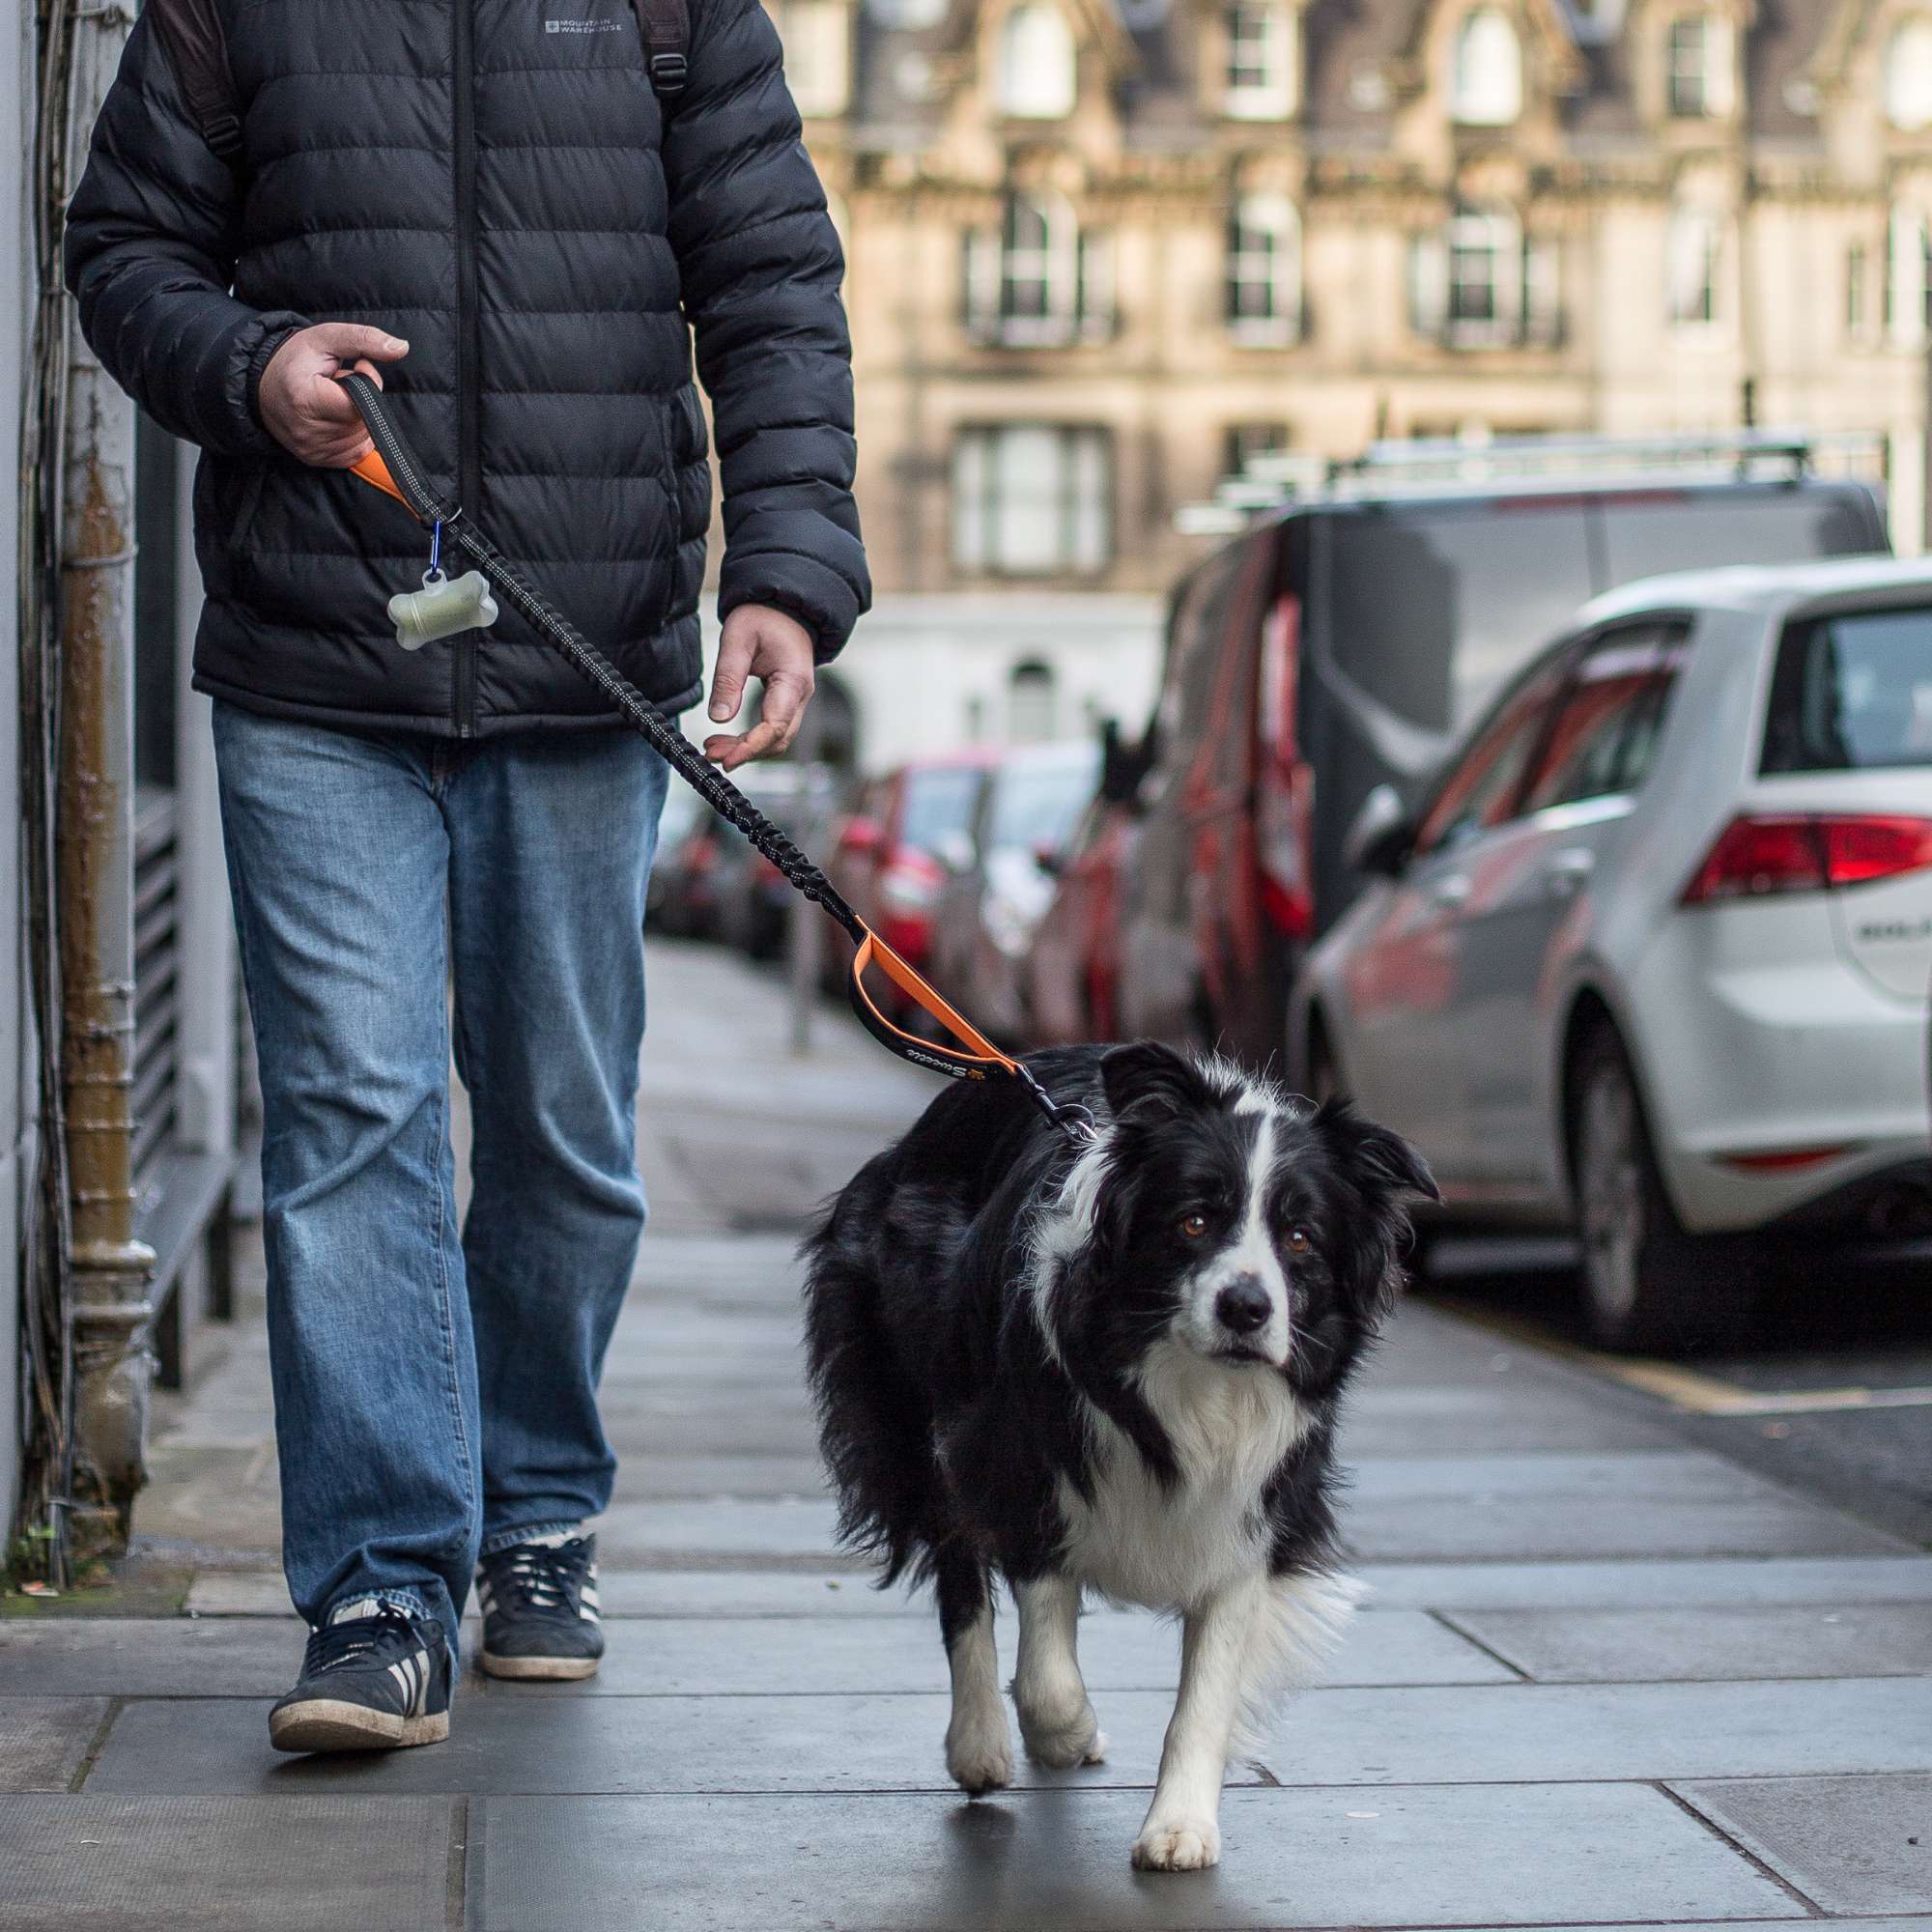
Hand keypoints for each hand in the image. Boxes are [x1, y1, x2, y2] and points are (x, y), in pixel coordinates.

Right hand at [258, 322, 409, 465]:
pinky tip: (336, 416)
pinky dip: (355, 434)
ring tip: (332, 399)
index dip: (366, 383)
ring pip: (363, 437)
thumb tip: (401, 347)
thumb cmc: (295, 360)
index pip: (360, 404)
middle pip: (363, 421)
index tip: (356, 367)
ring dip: (357, 417)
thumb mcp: (326, 338)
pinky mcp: (316, 459)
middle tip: (338, 385)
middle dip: (361, 400)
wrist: (263, 384)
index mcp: (306, 399)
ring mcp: (311, 449)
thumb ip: (364, 339)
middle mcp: (306, 430)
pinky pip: (356, 452)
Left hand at [704, 604, 815, 769]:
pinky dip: (751, 739)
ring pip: (776, 738)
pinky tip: (728, 739)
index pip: (775, 725)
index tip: (728, 759)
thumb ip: (728, 679)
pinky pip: (772, 729)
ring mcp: (796, 701)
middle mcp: (801, 695)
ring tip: (714, 748)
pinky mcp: (787, 703)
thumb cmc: (764, 617)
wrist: (783, 607)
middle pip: (778, 739)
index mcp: (793, 680)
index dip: (751, 747)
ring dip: (747, 748)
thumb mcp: (737, 640)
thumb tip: (720, 717)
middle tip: (712, 753)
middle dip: (746, 752)